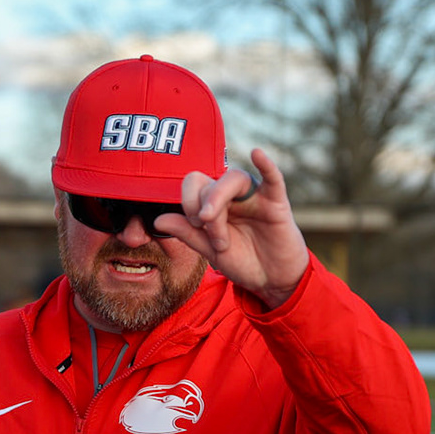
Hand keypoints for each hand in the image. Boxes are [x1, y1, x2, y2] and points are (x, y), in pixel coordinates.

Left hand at [155, 148, 310, 307]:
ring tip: (220, 235)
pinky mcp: (276, 202)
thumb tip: (158, 220)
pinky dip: (266, 165)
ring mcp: (255, 196)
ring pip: (234, 178)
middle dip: (206, 212)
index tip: (196, 226)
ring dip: (220, 202)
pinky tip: (257, 154)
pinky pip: (273, 178)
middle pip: (211, 182)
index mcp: (215, 201)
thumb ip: (187, 233)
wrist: (271, 279)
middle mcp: (233, 193)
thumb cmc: (242, 260)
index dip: (188, 202)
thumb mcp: (209, 249)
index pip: (194, 184)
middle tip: (216, 240)